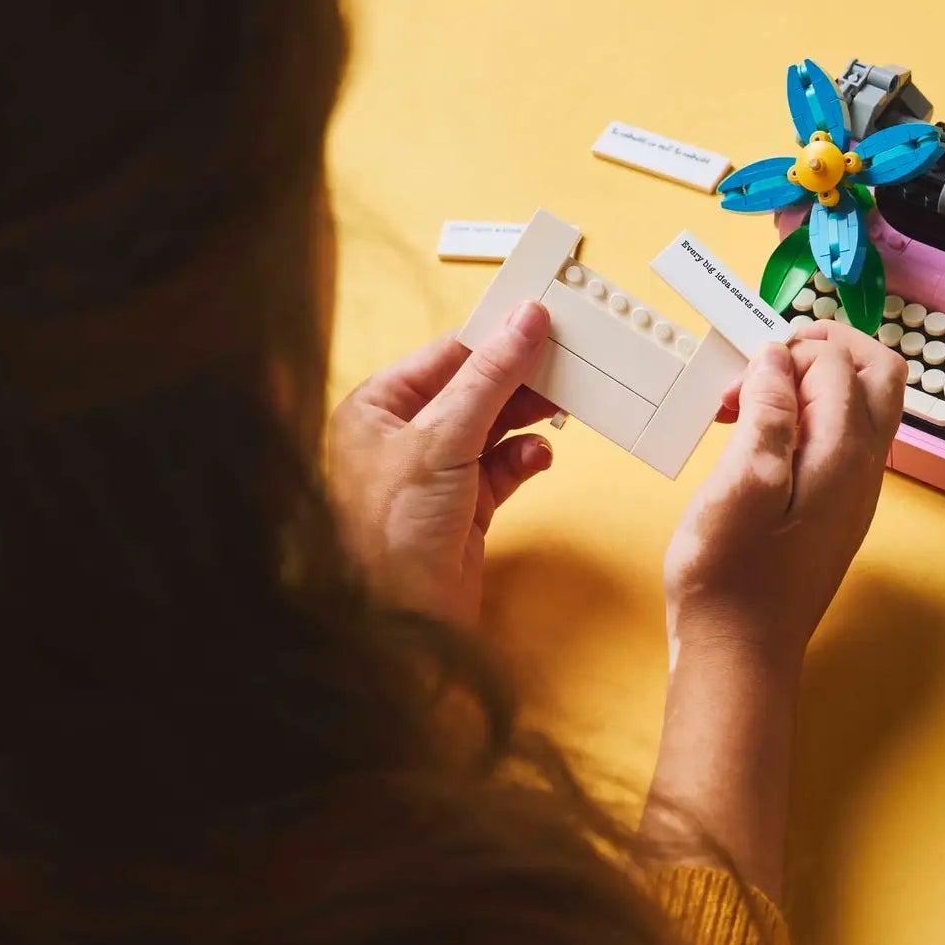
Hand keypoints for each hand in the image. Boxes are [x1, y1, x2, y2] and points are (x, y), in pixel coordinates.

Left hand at [328, 300, 558, 624]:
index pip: (446, 355)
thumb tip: (524, 322)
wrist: (398, 625)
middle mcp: (402, 437)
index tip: (543, 320)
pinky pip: (503, 469)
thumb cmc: (390, 534)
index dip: (495, 337)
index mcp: (377, 408)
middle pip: (475, 388)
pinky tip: (539, 455)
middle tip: (568, 362)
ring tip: (564, 405)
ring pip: (494, 428)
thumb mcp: (442, 439)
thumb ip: (489, 377)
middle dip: (520, 379)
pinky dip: (524, 459)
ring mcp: (435, 474)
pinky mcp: (463, 509)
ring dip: (529, 418)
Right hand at [644, 321, 905, 892]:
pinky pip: (837, 443)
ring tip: (747, 406)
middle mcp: (863, 469)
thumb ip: (767, 413)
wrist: (739, 656)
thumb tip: (777, 359)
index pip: (839, 361)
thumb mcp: (739, 483)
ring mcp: (853, 493)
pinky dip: (804, 422)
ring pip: (860, 407)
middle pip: (876, 374)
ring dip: (810, 386)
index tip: (736, 378)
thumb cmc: (730, 578)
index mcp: (845, 455)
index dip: (786, 350)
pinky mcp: (833, 514)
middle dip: (822, 349)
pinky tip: (756, 447)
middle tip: (761, 364)